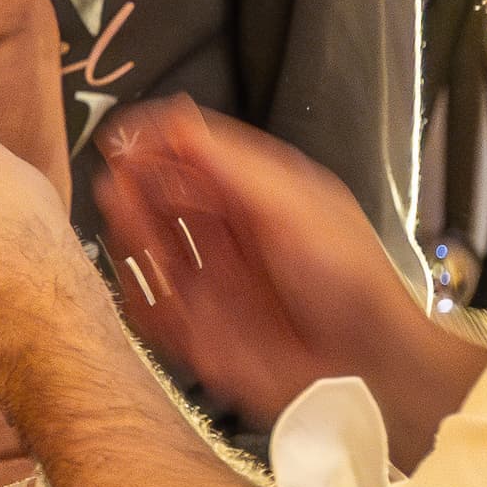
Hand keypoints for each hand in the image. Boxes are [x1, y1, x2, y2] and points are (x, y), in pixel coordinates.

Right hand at [91, 98, 483, 458]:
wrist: (370, 365)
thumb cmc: (349, 278)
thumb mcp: (295, 206)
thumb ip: (231, 166)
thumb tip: (174, 122)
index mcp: (252, 196)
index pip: (189, 157)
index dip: (153, 144)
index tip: (122, 139)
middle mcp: (225, 234)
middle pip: (158, 200)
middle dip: (133, 188)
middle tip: (116, 183)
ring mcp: (209, 283)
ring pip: (147, 253)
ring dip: (130, 236)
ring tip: (126, 223)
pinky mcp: (198, 334)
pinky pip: (151, 311)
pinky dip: (138, 295)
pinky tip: (142, 282)